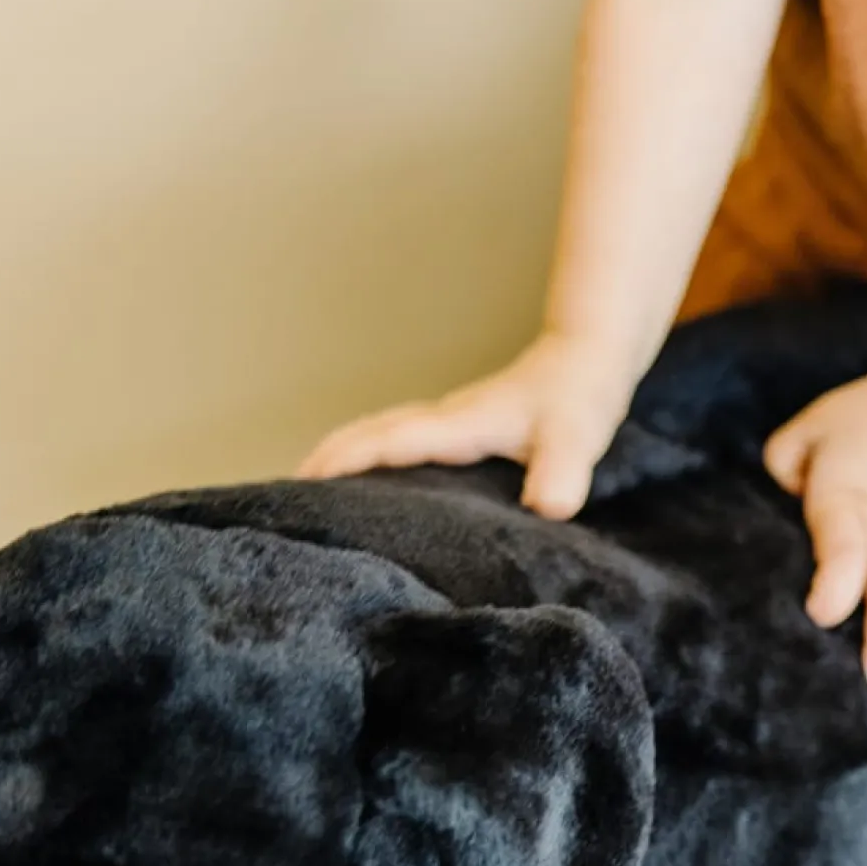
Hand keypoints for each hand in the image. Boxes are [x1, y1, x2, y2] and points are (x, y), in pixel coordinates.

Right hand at [297, 331, 635, 519]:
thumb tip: (550, 506)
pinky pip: (392, 440)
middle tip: (280, 501)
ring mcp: (443, 421)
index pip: (392, 442)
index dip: (350, 463)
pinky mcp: (451, 428)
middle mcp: (441, 419)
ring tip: (302, 497)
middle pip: (366, 434)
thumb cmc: (579, 399)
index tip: (307, 487)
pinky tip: (358, 485)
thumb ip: (564, 470)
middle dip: (324, 462)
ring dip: (336, 458)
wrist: (587, 358)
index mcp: (460, 424)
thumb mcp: (577, 436)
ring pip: (374, 434)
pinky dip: (363, 456)